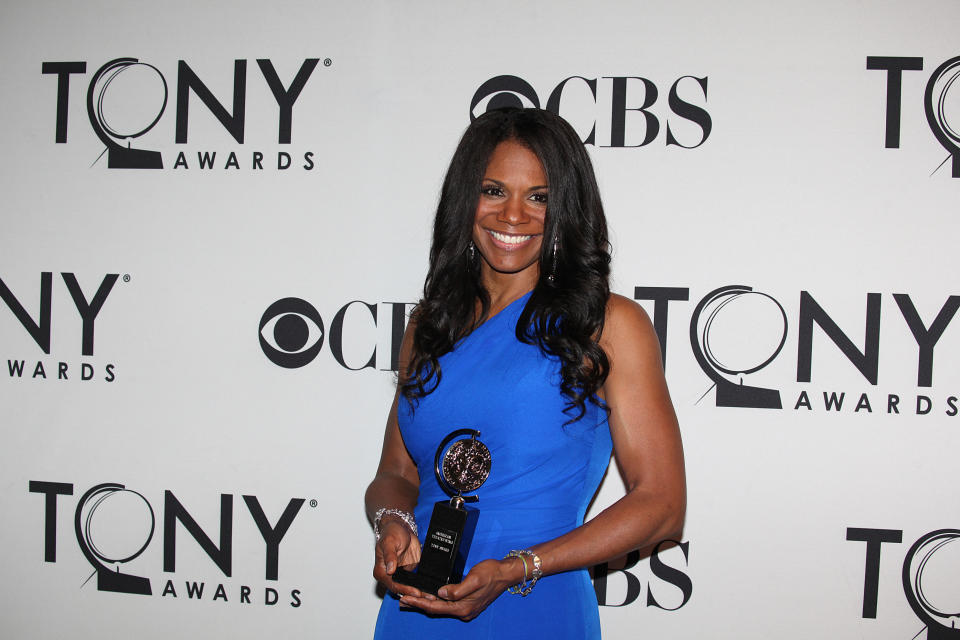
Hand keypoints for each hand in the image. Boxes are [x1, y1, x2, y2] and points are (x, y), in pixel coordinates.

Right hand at [373, 518, 432, 599]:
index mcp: (381, 571)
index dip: (405, 590)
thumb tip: (390, 570)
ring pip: (409, 588)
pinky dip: (422, 586)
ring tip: (431, 596)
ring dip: (420, 593)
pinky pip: (415, 582)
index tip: (416, 593)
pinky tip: (430, 589)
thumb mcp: (389, 542)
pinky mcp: (408, 572)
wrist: (400, 527)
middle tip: (428, 598)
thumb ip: (390, 556)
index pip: (393, 585)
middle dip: (414, 595)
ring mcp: (399, 575)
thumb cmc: (391, 533)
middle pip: (402, 590)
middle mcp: (389, 576)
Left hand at [398, 558, 522, 620]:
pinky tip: (429, 596)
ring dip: (424, 603)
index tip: (405, 597)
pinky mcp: (466, 603)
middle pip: (435, 610)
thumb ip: (458, 589)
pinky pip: (446, 604)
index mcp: (464, 607)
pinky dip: (435, 600)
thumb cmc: (492, 573)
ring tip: (409, 599)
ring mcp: (465, 608)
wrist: (506, 574)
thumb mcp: (475, 578)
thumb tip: (441, 593)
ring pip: (439, 607)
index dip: (419, 602)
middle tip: (401, 599)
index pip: (435, 607)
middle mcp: (463, 611)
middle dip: (417, 604)